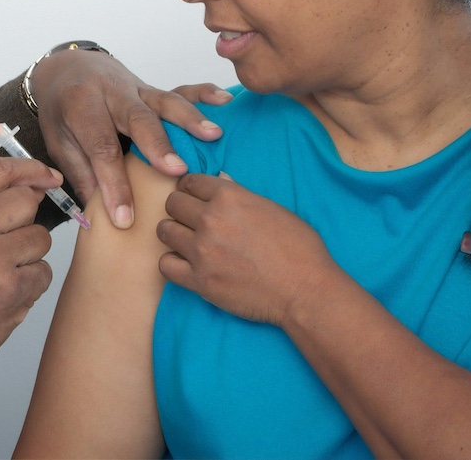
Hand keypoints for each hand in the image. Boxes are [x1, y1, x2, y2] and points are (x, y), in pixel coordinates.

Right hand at [0, 157, 57, 398]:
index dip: (30, 169)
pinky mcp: (12, 291)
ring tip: (1, 270)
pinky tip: (5, 291)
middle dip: (25, 219)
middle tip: (8, 240)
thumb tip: (30, 185)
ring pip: (41, 238)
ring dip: (29, 253)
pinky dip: (31, 282)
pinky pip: (44, 272)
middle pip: (26, 201)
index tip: (47, 176)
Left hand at [28, 47, 231, 228]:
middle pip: (137, 119)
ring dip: (190, 119)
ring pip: (164, 101)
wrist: (68, 68)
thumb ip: (81, 174)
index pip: (101, 149)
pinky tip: (223, 101)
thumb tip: (99, 215)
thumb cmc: (63, 110)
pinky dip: (203, 93)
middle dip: (158, 146)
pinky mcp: (154, 89)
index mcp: (81, 107)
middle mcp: (111, 94)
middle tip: (177, 172)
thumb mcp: (59, 141)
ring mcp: (137, 89)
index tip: (125, 218)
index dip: (114, 185)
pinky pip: (180, 88)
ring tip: (213, 135)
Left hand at [156, 172, 338, 326]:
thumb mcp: (272, 208)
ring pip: (164, 231)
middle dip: (180, 209)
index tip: (192, 197)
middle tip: (189, 219)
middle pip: (173, 203)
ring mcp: (202, 251)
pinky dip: (172, 263)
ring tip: (186, 240)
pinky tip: (185, 264)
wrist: (306, 290)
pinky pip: (165, 264)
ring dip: (173, 233)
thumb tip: (219, 181)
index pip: (190, 181)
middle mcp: (211, 220)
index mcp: (229, 197)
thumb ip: (239, 195)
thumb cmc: (299, 248)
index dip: (190, 188)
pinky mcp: (199, 280)